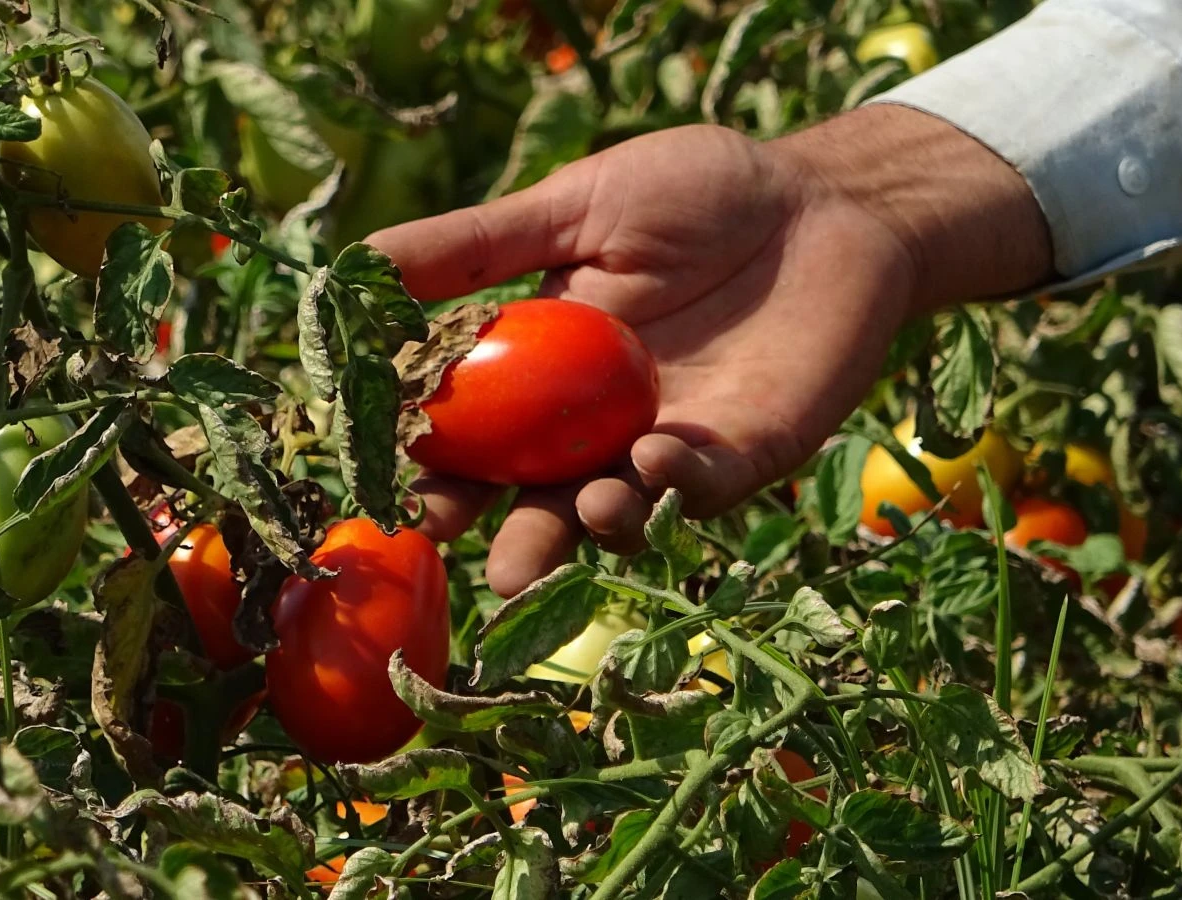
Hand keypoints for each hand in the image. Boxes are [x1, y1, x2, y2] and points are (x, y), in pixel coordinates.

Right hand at [368, 105, 1050, 596]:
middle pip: (535, 495)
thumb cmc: (696, 192)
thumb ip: (475, 246)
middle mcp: (595, 424)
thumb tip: (356, 262)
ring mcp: (666, 445)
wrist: (824, 199)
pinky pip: (696, 489)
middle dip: (497, 526)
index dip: (435, 455)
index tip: (394, 470)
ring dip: (579, 525)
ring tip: (561, 523)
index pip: (475, 430)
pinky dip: (668, 483)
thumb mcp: (573, 207)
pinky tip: (650, 454)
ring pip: (610, 511)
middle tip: (449, 535)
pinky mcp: (741, 456)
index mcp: (543, 369)